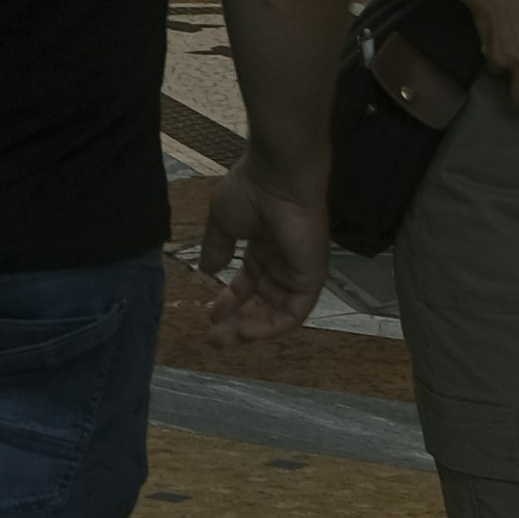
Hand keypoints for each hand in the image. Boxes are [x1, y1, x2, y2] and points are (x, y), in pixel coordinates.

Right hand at [190, 158, 328, 323]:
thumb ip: (217, 247)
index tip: (210, 315)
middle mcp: (282, 262)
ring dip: (253, 328)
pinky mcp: (311, 279)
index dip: (230, 300)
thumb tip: (207, 270)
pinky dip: (272, 325)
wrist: (277, 179)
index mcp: (263, 245)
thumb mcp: (223, 222)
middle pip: (262, 301)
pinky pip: (294, 311)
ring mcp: (298, 272)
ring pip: (277, 311)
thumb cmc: (249, 193)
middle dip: (238, 320)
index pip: (249, 281)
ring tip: (227, 337)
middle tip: (215, 336)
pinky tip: (247, 331)